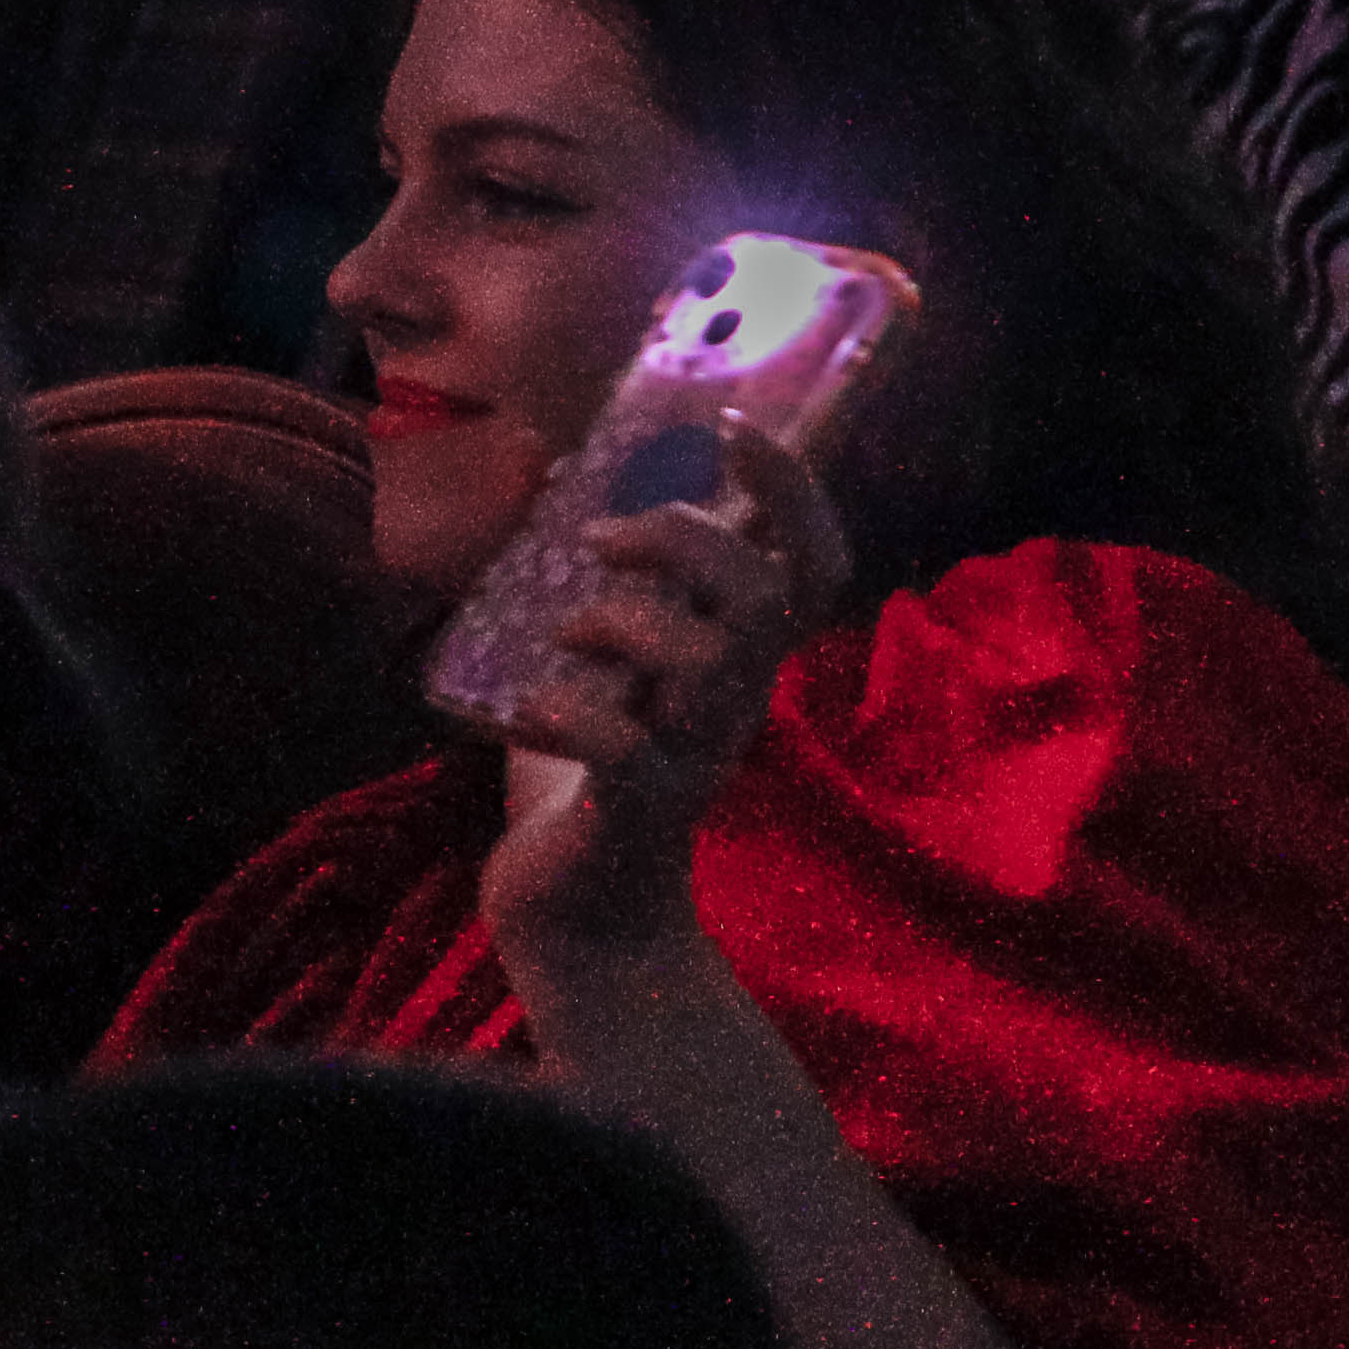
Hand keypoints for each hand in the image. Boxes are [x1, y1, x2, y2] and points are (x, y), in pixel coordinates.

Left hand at [471, 422, 855, 1012]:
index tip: (737, 426)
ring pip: (710, 660)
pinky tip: (536, 707)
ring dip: (623, 619)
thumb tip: (545, 476)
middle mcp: (733, 703)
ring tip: (566, 630)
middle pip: (760, 596)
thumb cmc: (586, 778)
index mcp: (734, 659)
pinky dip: (574, 710)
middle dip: (682, 538)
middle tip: (601, 540)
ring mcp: (695, 758)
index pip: (812, 564)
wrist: (577, 922)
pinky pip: (629, 749)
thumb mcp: (601, 667)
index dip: (793, 490)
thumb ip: (601, 587)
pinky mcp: (640, 812)